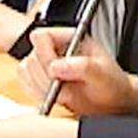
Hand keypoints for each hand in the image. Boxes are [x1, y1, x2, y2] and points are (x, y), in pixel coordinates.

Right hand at [22, 25, 137, 115]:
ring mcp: (45, 63)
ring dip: (41, 87)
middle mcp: (54, 48)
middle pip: (31, 57)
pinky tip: (55, 96)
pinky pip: (25, 84)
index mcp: (70, 37)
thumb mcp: (103, 74)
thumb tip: (56, 66)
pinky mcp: (40, 78)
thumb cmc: (112, 83)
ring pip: (25, 71)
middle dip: (45, 77)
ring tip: (63, 92)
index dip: (44, 55)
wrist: (112, 100)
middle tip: (63, 87)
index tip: (56, 72)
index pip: (40, 36)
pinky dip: (37, 93)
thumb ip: (82, 67)